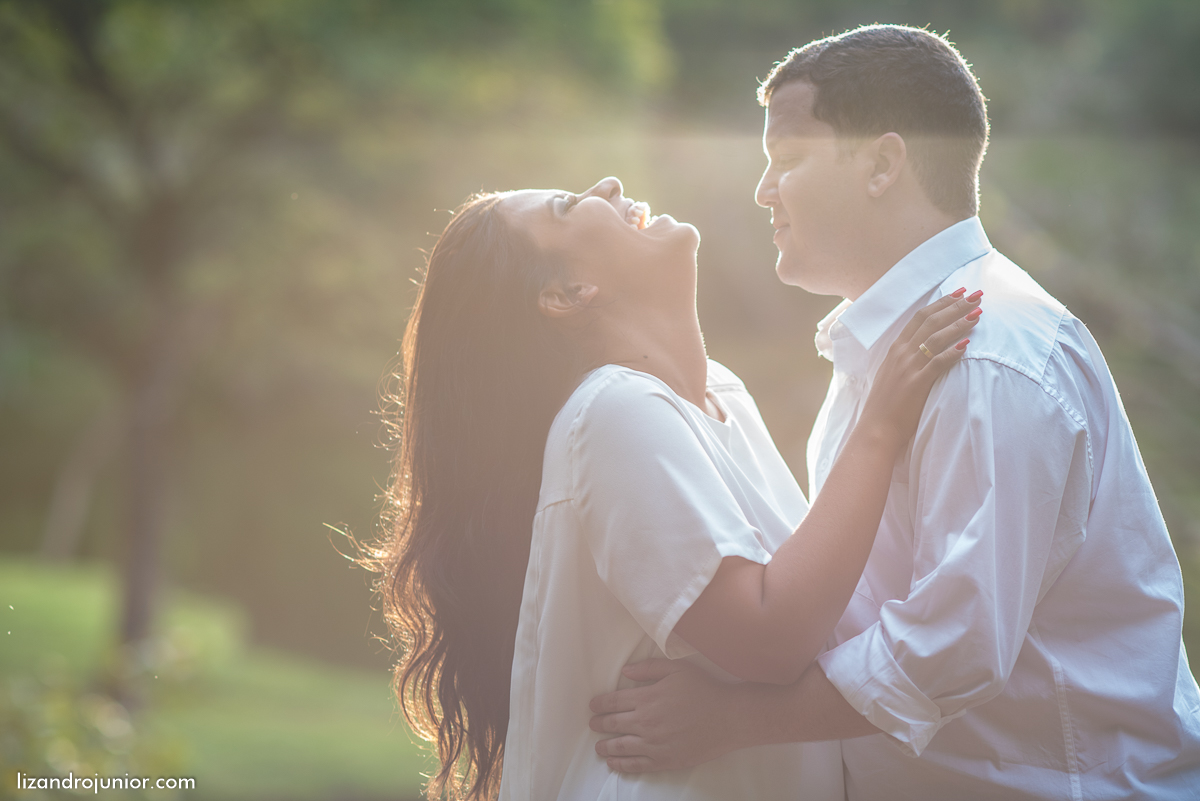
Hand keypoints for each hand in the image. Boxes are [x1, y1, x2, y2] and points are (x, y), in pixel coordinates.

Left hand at [588, 659, 747, 773]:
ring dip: (605, 747)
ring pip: (620, 747)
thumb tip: (624, 671)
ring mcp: (654, 744)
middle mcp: (645, 723)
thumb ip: (648, 668)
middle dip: (599, 724)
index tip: (592, 706)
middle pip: (613, 724)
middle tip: (593, 724)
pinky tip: (614, 764)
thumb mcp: (677, 669)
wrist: (728, 718)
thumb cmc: (704, 690)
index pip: (614, 702)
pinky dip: (621, 765)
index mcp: (647, 698)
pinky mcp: (664, 760)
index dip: (600, 704)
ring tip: (599, 747)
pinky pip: (636, 765)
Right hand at [858, 288, 980, 446]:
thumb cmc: (886, 404)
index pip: (920, 317)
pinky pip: (937, 363)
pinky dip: (952, 352)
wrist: (876, 428)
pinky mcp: (916, 384)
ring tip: (978, 313)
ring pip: (936, 337)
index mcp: (895, 348)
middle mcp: (901, 353)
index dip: (941, 303)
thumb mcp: (892, 373)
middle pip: (931, 321)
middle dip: (955, 306)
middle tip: (976, 295)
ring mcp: (908, 367)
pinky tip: (967, 344)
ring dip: (958, 323)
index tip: (959, 293)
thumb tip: (924, 347)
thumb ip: (906, 358)